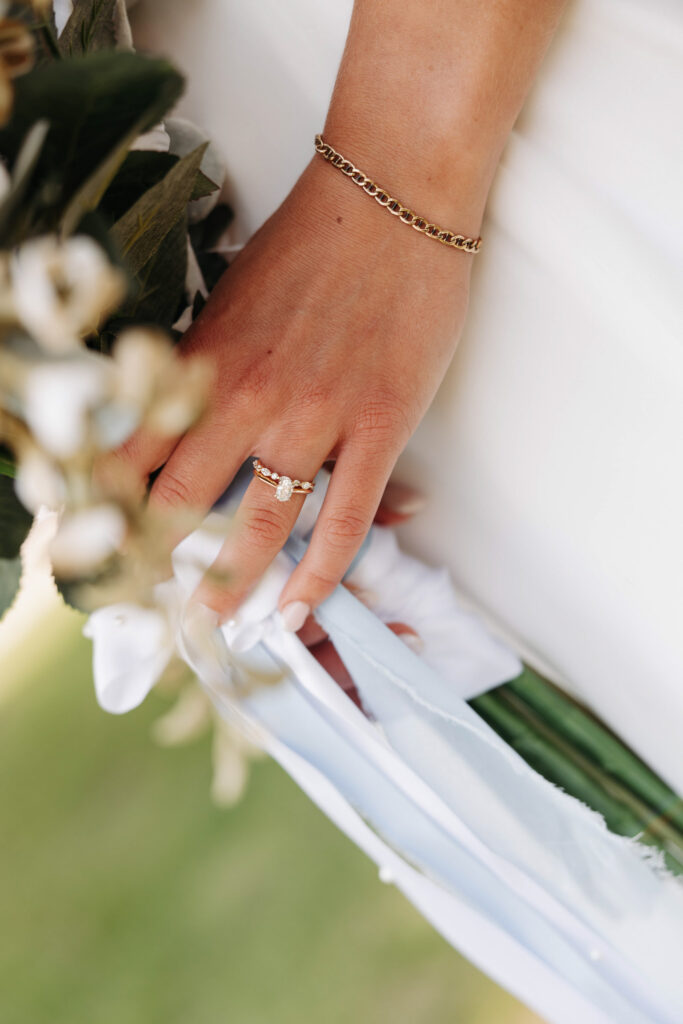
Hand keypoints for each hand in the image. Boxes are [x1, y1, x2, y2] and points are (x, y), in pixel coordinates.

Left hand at [110, 0, 566, 627]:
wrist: (395, 196)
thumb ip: (202, 365)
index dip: (104, 506)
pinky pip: (348, 518)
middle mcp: (250, 397)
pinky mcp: (380, 427)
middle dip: (156, 559)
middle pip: (184, 500)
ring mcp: (318, 417)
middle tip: (147, 601)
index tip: (93, 543)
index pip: (132, 451)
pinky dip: (324, 571)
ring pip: (263, 523)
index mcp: (205, 361)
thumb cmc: (312, 242)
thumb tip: (174, 419)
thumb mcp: (229, 299)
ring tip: (215, 618)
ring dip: (232, 580)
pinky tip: (304, 603)